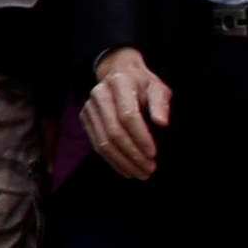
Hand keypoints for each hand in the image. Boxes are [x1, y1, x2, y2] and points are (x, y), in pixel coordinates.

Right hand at [85, 46, 170, 181]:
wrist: (118, 74)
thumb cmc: (142, 84)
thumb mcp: (157, 88)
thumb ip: (161, 104)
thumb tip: (162, 123)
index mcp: (120, 83)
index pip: (128, 115)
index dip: (140, 137)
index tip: (153, 154)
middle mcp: (100, 95)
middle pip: (114, 131)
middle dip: (132, 154)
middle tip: (149, 169)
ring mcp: (89, 108)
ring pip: (103, 142)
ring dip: (122, 161)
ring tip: (140, 173)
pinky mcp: (85, 119)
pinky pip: (96, 144)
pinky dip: (112, 160)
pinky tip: (126, 169)